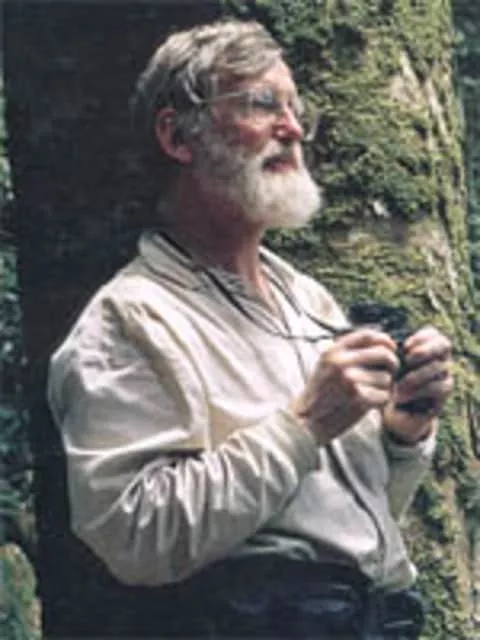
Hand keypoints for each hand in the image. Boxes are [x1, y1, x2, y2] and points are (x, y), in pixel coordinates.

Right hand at [291, 328, 398, 445]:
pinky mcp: (358, 399)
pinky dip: (382, 402)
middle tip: (390, 372)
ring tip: (372, 392)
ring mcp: (349, 381)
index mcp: (333, 351)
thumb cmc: (319, 393)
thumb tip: (380, 343)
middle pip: (383, 354)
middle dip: (392, 363)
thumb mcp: (326, 363)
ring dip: (385, 387)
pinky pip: (385, 396)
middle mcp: (341, 363)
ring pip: (386, 378)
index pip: (368, 335)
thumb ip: (347, 352)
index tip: (390, 348)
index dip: (385, 340)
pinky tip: (372, 403)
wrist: (306, 419)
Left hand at [383, 326, 453, 443]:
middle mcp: (439, 361)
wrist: (393, 413)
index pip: (434, 334)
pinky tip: (401, 395)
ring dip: (417, 375)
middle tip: (408, 360)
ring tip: (399, 384)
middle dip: (426, 350)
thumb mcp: (387, 367)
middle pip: (445, 345)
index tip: (405, 346)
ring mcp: (443, 377)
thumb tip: (390, 342)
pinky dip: (419, 391)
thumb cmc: (389, 384)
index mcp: (426, 350)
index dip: (422, 337)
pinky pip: (439, 388)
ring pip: (440, 367)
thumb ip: (392, 353)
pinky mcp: (442, 397)